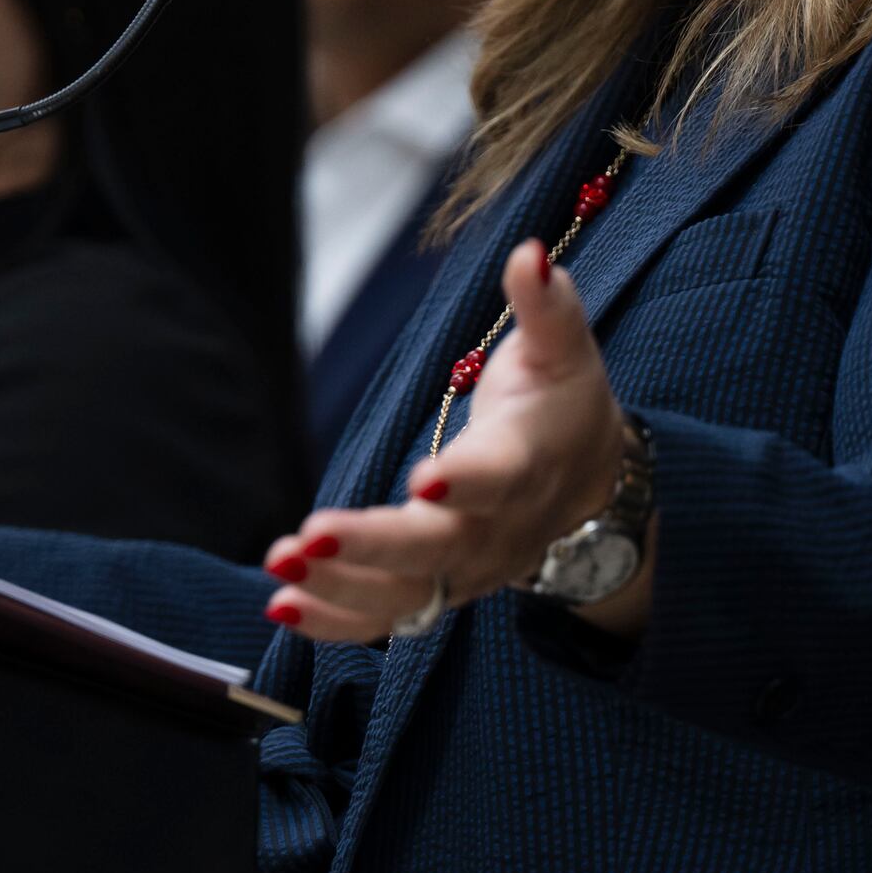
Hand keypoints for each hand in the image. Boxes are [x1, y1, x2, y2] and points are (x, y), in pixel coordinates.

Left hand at [262, 241, 648, 643]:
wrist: (591, 484)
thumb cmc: (565, 403)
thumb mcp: (565, 349)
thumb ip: (546, 305)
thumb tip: (530, 252)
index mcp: (526, 463)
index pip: (499, 478)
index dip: (467, 481)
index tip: (424, 477)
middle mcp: (496, 528)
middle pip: (437, 548)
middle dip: (374, 547)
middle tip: (312, 536)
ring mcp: (466, 569)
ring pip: (406, 596)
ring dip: (340, 589)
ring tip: (280, 567)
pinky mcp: (439, 589)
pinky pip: (387, 619)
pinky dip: (336, 621)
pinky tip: (281, 604)